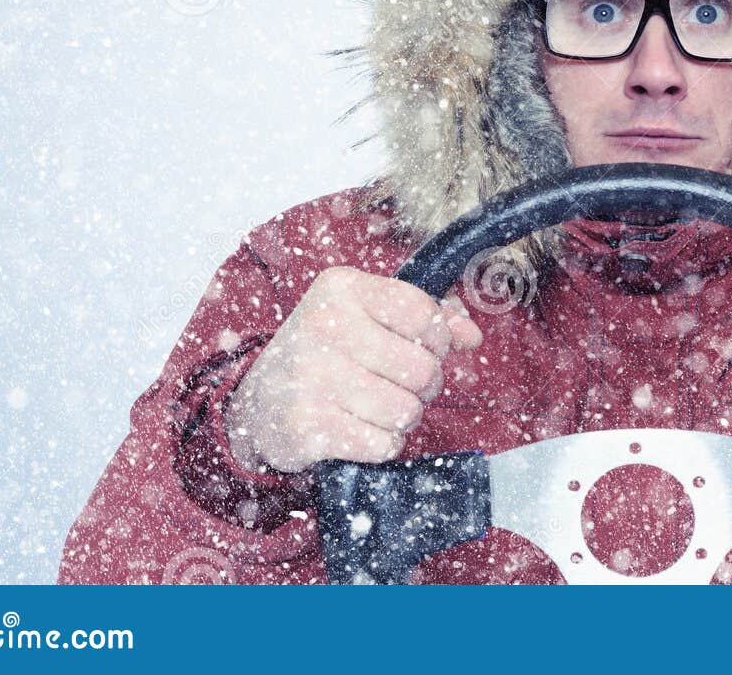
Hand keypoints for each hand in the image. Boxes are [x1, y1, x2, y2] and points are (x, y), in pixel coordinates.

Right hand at [225, 267, 481, 472]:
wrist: (259, 402)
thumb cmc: (329, 353)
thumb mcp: (370, 317)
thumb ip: (428, 317)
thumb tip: (471, 337)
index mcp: (341, 287)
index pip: (424, 314)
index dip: (438, 339)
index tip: (422, 347)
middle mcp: (321, 326)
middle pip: (422, 368)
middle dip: (424, 385)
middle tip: (400, 385)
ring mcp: (310, 378)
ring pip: (406, 410)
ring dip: (403, 416)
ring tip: (377, 406)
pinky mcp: (305, 427)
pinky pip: (383, 443)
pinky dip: (382, 443)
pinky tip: (359, 429)